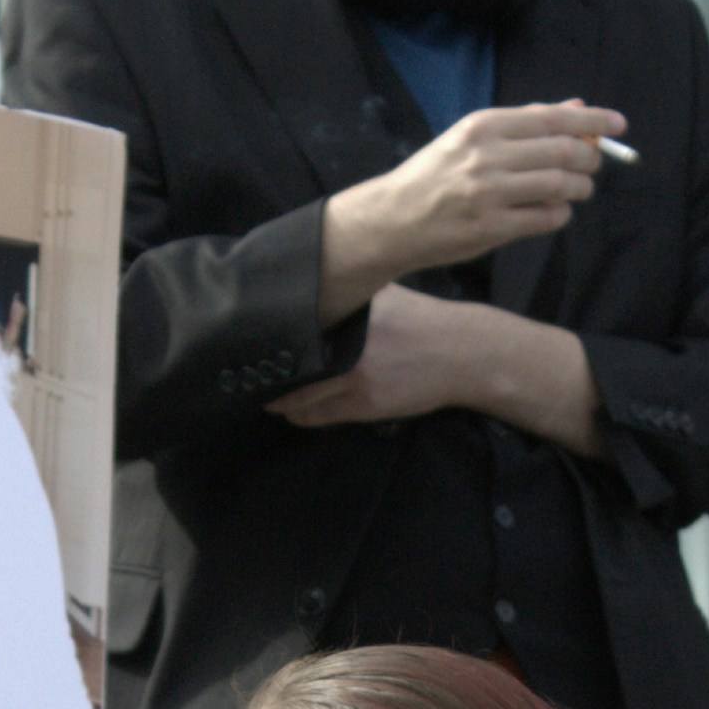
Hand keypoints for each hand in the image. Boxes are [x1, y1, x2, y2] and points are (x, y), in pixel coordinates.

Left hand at [267, 287, 493, 432]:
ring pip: (295, 396)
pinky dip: (298, 415)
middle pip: (285, 364)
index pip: (288, 325)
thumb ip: (342, 297)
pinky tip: (292, 410)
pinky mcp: (364, 404)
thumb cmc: (418, 320)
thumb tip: (298, 292)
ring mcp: (354, 375)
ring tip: (267, 394)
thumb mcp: (379, 295)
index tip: (246, 342)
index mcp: (347, 311)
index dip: (263, 337)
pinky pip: (315, 416)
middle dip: (265, 372)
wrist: (462, 352)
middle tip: (249, 373)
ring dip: (277, 399)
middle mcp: (346, 342)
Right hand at [321, 104, 621, 309]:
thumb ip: (524, 123)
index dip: (592, 120)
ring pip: (559, 186)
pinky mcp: (490, 229)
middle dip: (590, 157)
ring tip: (579, 189)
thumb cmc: (436, 175)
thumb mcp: (472, 137)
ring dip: (580, 188)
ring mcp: (488, 194)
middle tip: (593, 163)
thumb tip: (576, 107)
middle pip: (562, 151)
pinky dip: (561, 214)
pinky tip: (556, 211)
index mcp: (483, 126)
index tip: (619, 124)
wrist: (392, 218)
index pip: (552, 118)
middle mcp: (486, 156)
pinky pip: (545, 219)